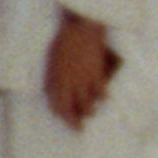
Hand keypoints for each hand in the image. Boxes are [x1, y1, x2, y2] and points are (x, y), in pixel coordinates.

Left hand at [44, 11, 117, 128]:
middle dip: (74, 121)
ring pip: (87, 104)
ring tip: (91, 113)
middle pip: (72, 109)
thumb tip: (51, 89)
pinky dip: (104, 96)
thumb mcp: (51, 60)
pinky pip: (101, 92)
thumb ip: (52, 76)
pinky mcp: (96, 74)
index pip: (56, 105)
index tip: (63, 119)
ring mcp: (83, 80)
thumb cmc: (63, 42)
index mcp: (55, 80)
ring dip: (89, 111)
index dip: (60, 115)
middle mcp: (68, 84)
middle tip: (79, 129)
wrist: (80, 29)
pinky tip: (106, 98)